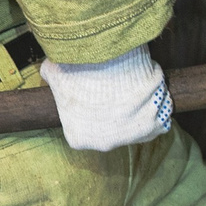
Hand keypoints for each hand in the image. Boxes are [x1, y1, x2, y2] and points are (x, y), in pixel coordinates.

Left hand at [39, 45, 172, 151]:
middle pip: (110, 127)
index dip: (87, 106)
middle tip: (113, 86)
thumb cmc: (78, 68)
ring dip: (137, 107)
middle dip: (112, 110)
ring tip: (132, 84)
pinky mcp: (154, 126)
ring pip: (136, 123)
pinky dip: (156, 105)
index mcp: (78, 138)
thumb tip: (48, 73)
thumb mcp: (54, 72)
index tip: (93, 91)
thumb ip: (51, 78)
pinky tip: (148, 88)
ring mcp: (131, 138)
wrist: (109, 61)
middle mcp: (104, 144)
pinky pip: (157, 119)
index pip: (82, 126)